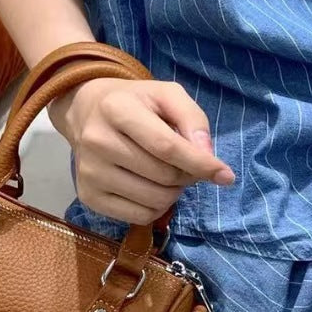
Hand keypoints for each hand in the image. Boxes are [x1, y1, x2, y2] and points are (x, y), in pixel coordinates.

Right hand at [47, 78, 235, 225]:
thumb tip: (208, 156)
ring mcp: (89, 172)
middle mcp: (97, 141)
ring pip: (154, 200)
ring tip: (168, 174)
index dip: (200, 164)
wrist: (86, 112)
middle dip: (188, 175)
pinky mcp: (88, 196)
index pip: (166, 147)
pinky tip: (153, 188)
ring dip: (174, 193)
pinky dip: (157, 208)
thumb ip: (193, 119)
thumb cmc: (135, 103)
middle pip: (163, 176)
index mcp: (117, 109)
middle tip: (188, 165)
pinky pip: (139, 216)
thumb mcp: (166, 95)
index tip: (225, 175)